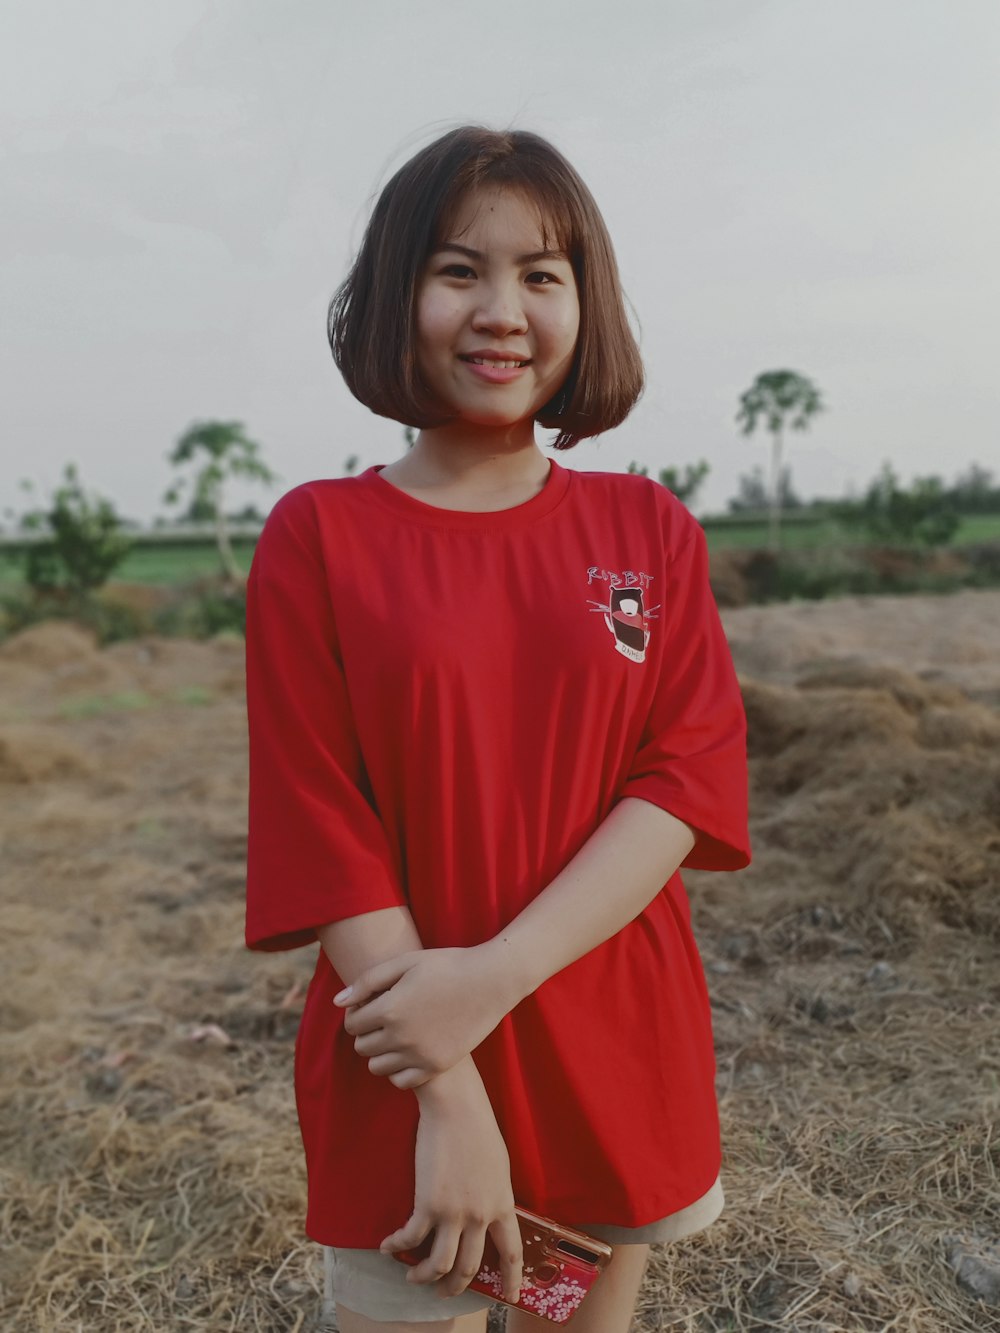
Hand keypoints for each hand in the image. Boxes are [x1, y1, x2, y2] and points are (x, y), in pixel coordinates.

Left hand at [334, 943, 518, 1088]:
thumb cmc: (446, 965)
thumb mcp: (405, 962)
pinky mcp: (436, 1066)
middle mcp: (401, 1036)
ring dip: (380, 1052)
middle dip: (366, 1033)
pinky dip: (398, 1070)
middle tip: (382, 1019)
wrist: (490, 981)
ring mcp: (419, 1054)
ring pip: (377, 1067)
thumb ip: (368, 981)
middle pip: (362, 1047)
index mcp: (390, 1008)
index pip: (352, 1024)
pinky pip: (401, 1081)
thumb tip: (338, 1002)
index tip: (370, 1005)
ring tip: (395, 1034)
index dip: (357, 1014)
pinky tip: (408, 1051)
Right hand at [381, 1058, 522, 1302]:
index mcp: (502, 1204)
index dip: (512, 1279)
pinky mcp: (427, 1204)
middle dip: (455, 1286)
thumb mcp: (498, 1166)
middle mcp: (480, 1215)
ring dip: (424, 1276)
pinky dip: (397, 1246)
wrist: (456, 1107)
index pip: (512, 1252)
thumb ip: (495, 1195)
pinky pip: (411, 1238)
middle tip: (444, 1292)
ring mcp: (453, 1212)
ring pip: (439, 1264)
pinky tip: (388, 1246)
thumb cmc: (478, 1128)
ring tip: (414, 1277)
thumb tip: (487, 1214)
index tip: (511, 1297)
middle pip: (469, 1266)